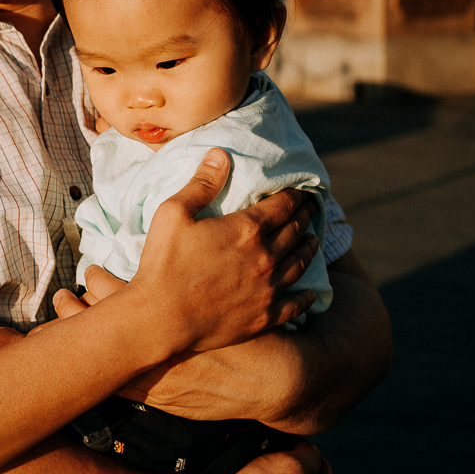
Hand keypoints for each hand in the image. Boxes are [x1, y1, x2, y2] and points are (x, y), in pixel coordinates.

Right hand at [128, 149, 319, 353]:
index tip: (304, 188)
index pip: (283, 205)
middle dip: (306, 216)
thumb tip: (222, 154)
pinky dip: (306, 295)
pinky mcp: (265, 316)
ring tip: (313, 240)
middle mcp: (266, 257)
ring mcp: (268, 289)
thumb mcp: (173, 213)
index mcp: (246, 229)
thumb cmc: (163, 264)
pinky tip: (309, 291)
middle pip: (296, 231)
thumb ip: (202, 184)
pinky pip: (296, 304)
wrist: (161, 319)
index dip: (296, 194)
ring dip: (310, 248)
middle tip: (312, 208)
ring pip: (301, 264)